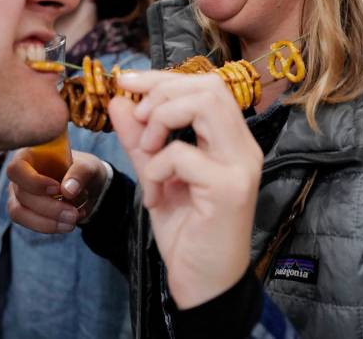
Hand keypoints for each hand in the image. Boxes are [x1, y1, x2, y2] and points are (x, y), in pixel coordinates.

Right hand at [6, 148, 107, 233]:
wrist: (86, 187)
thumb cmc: (82, 171)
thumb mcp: (89, 166)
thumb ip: (81, 173)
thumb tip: (67, 190)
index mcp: (30, 154)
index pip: (17, 168)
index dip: (34, 182)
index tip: (58, 189)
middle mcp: (19, 174)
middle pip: (21, 194)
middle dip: (49, 208)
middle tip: (73, 214)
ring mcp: (18, 193)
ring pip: (19, 212)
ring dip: (46, 222)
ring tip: (72, 222)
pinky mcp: (23, 211)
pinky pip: (28, 223)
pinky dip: (49, 226)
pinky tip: (68, 224)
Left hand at [110, 71, 262, 308]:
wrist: (203, 285)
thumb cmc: (186, 232)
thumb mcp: (155, 176)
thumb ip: (139, 138)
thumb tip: (118, 100)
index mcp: (231, 141)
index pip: (206, 85)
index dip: (163, 77)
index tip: (126, 82)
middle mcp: (243, 148)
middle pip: (208, 86)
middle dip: (161, 92)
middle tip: (138, 121)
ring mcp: (240, 167)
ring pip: (204, 105)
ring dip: (162, 120)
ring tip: (148, 151)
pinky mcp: (229, 190)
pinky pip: (182, 155)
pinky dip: (156, 168)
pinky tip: (154, 195)